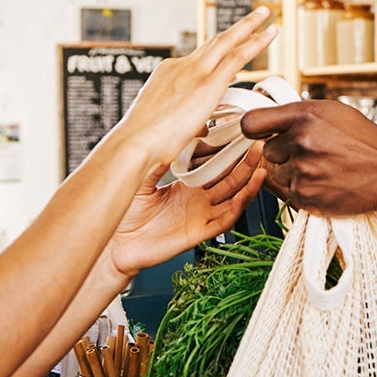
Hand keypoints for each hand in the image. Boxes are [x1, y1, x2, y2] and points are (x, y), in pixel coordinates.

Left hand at [101, 143, 267, 280]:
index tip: (238, 133)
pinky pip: (226, 219)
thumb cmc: (124, 214)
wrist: (115, 243)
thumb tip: (174, 133)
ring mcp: (200, 217)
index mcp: (185, 186)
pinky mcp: (199, 233)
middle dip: (245, 161)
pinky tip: (250, 187)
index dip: (227, 151)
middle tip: (257, 141)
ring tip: (261, 161)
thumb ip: (159, 157)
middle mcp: (197, 201)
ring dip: (249, 180)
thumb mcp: (141, 177)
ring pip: (233, 197)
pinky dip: (240, 203)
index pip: (214, 166)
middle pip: (229, 179)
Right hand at [112, 8, 276, 171]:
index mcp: (167, 74)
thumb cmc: (143, 143)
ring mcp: (195, 71)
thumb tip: (197, 126)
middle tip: (253, 17)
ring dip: (249, 26)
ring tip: (265, 15)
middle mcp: (181, 66)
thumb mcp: (161, 125)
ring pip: (227, 41)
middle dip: (235, 29)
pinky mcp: (209, 82)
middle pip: (214, 42)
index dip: (218, 59)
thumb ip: (182, 121)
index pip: (198, 62)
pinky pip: (238, 55)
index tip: (234, 63)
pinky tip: (269, 34)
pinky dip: (256, 42)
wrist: (135, 142)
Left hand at [239, 99, 376, 215]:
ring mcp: (302, 172)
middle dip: (283, 152)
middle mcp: (300, 142)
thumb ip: (296, 115)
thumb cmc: (362, 139)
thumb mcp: (331, 111)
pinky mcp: (306, 197)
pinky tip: (325, 181)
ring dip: (292, 172)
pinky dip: (303, 189)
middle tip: (310, 152)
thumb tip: (265, 121)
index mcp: (304, 116)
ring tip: (322, 168)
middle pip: (266, 151)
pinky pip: (288, 193)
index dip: (255, 130)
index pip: (251, 123)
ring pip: (277, 174)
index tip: (262, 134)